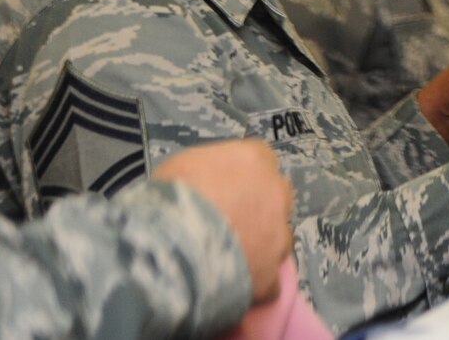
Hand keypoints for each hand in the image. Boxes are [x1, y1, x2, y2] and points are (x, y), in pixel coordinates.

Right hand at [154, 139, 295, 304]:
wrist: (171, 247)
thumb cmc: (169, 200)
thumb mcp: (178, 168)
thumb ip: (203, 171)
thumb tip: (202, 183)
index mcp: (252, 160)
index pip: (259, 160)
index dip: (242, 178)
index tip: (226, 190)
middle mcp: (275, 193)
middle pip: (276, 197)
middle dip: (258, 209)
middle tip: (228, 224)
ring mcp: (277, 234)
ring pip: (279, 239)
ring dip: (260, 247)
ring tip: (228, 259)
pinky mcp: (271, 274)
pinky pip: (270, 281)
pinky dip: (256, 285)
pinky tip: (234, 288)